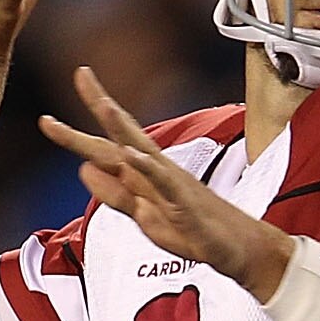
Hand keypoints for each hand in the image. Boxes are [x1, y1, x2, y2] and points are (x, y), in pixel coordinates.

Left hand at [42, 67, 294, 296]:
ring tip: (104, 105)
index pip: (111, 139)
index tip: (80, 77)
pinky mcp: (184, 204)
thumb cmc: (193, 229)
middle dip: (101, 104)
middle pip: (122, 133)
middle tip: (82, 73)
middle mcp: (157, 169)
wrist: (239, 247)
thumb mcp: (143, 215)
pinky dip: (148, 168)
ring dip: (123, 128)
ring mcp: (171, 183)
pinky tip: (132, 155)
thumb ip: (114, 193)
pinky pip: (164, 183)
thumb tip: (84, 168)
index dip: (92, 111)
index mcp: (145, 172)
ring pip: (143, 151)